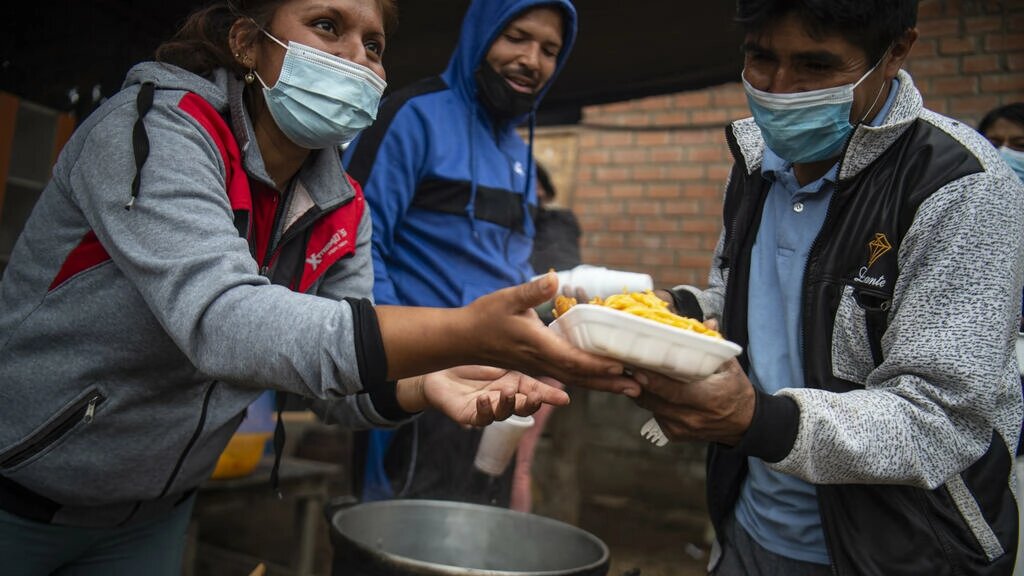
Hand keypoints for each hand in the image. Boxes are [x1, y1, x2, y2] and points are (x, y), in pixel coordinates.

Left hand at [404, 365, 570, 427]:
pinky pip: (480, 418)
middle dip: (531, 405)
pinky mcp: (469, 415)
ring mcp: (488, 408)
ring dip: (508, 405)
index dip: (550, 396)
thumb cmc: (469, 357)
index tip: (564, 399)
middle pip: (523, 407)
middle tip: (536, 398)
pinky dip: (484, 411)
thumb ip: (518, 353)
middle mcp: (504, 398)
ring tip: (506, 393)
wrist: (437, 364)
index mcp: (514, 383)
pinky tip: (484, 399)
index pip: (536, 391)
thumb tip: (542, 341)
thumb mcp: (499, 355)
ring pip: (503, 414)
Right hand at [463, 272, 640, 396]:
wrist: (463, 339)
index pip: (573, 359)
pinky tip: (604, 378)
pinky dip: (590, 378)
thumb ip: (532, 290)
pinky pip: (569, 376)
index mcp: (538, 346)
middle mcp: (541, 362)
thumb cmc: (484, 317)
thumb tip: (553, 277)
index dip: (597, 364)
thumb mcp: (508, 298)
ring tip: (631, 387)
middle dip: (610, 382)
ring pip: (577, 380)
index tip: (620, 366)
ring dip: (604, 384)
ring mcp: (540, 368)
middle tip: (641, 385)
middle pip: (581, 377)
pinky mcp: (538, 367)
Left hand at [632, 358, 754, 445]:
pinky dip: (650, 401)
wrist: (743, 424)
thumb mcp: (731, 367)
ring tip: (633, 371)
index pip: (676, 392)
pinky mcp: (674, 434)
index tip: (638, 369)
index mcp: (710, 398)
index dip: (655, 381)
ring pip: (650, 407)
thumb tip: (707, 323)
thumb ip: (715, 346)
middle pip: (656, 400)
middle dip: (639, 382)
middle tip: (627, 364)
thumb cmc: (735, 391)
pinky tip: (650, 388)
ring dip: (641, 390)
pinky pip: (654, 414)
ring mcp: (682, 428)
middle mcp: (694, 417)